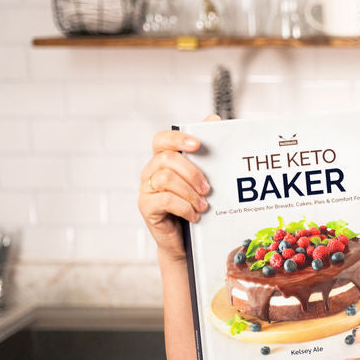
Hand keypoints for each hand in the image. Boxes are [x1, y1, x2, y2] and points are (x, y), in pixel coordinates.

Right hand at [138, 114, 218, 259]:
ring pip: (166, 178)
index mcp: (163, 159)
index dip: (178, 138)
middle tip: (208, 188)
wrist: (186, 240)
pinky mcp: (146, 207)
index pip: (162, 139)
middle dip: (192, 172)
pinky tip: (194, 215)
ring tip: (204, 205)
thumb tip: (213, 118)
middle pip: (166, 159)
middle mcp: (151, 171)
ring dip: (190, 192)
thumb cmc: (195, 205)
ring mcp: (146, 189)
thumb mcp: (203, 179)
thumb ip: (206, 152)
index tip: (197, 144)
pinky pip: (164, 200)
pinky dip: (184, 207)